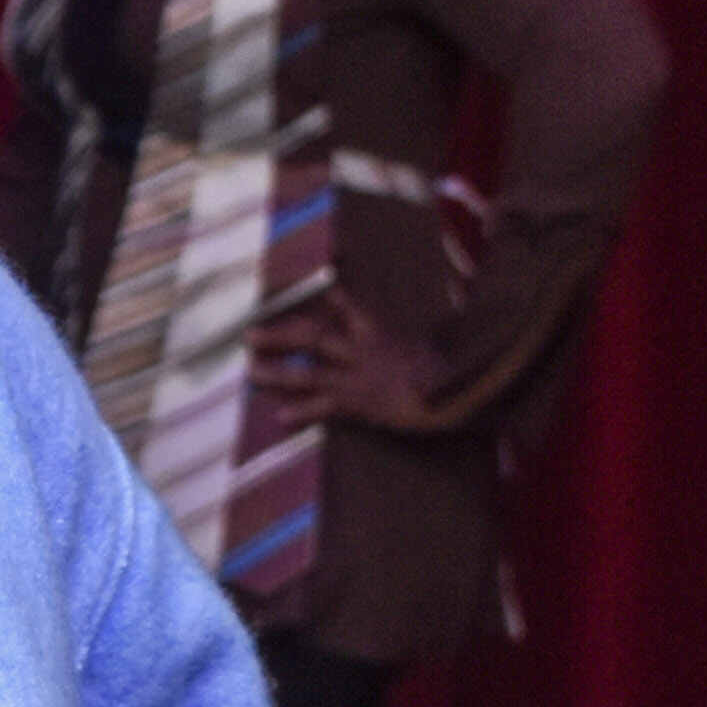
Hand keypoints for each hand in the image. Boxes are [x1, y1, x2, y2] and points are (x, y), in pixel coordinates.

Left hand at [250, 282, 436, 432]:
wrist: (457, 392)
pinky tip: (279, 417)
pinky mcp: (361, 404)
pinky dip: (302, 413)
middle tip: (249, 335)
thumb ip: (402, 336)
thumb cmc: (445, 371)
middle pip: (313, 337)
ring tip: (250, 374)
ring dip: (278, 374)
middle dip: (280, 335)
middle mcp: (361, 351)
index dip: (316, 296)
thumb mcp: (424, 345)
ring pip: (309, 373)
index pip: (342, 306)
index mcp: (377, 332)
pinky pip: (325, 408)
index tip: (286, 288)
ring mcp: (358, 378)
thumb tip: (398, 328)